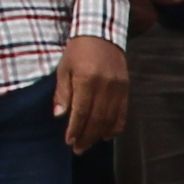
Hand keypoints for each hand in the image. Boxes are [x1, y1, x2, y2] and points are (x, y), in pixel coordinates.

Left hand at [54, 35, 130, 153]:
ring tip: (89, 145)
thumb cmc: (78, 51)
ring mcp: (117, 88)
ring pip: (109, 119)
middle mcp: (104, 85)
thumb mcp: (64, 68)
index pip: (81, 111)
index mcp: (86, 79)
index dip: (75, 129)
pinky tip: (106, 136)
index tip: (68, 141)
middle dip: (86, 137)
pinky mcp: (125, 88)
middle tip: (78, 149)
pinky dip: (115, 127)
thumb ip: (62, 93)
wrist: (102, 33)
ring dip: (98, 135)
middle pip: (96, 119)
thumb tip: (59, 116)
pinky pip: (122, 113)